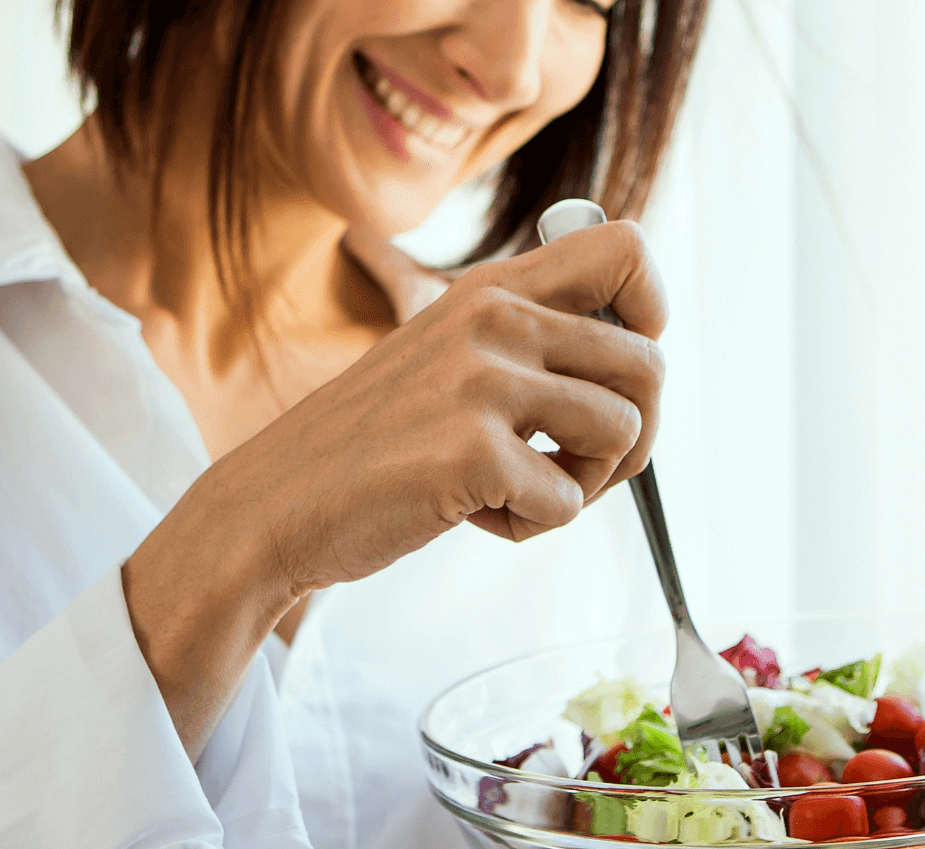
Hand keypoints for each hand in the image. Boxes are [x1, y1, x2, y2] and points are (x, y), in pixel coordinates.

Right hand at [192, 218, 665, 587]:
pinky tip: (473, 513)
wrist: (274, 503)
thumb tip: (636, 341)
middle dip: (633, 436)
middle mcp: (493, 321)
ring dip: (583, 485)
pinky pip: (568, 502)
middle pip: (648, 364)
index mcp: (491, 289)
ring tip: (517, 489)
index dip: (650, 313)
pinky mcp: (473, 454)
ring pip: (624, 433)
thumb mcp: (443, 353)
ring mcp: (482, 384)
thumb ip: (524, 335)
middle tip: (573, 467)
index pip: (626, 247)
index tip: (615, 372)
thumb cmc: (370, 443)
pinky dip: (531, 526)